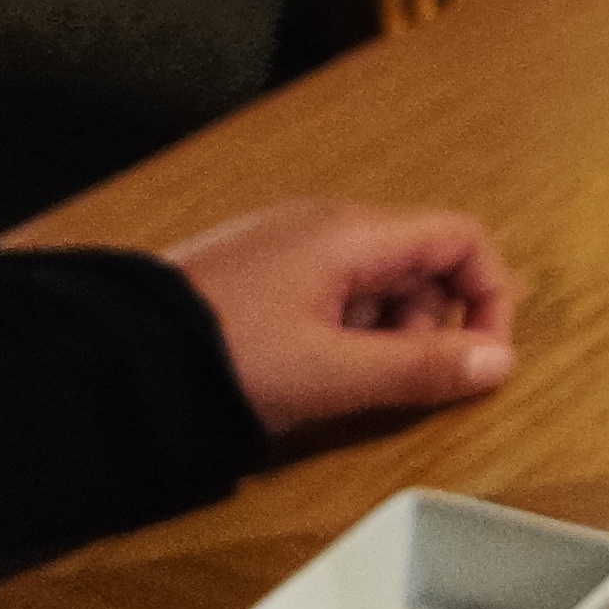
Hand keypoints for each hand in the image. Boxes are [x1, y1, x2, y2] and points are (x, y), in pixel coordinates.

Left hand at [166, 199, 517, 436]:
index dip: (489, 297)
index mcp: (351, 233)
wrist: (109, 358)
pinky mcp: (264, 270)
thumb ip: (421, 369)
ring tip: (342, 383)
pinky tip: (308, 373)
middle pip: (422, 263)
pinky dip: (345, 333)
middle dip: (431, 327)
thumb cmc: (218, 358)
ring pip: (378, 283)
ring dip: (386, 335)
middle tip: (397, 382)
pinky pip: (334, 292)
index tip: (481, 360)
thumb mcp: (331, 376)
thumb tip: (499, 362)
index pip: (462, 238)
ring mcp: (291, 244)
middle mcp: (326, 224)